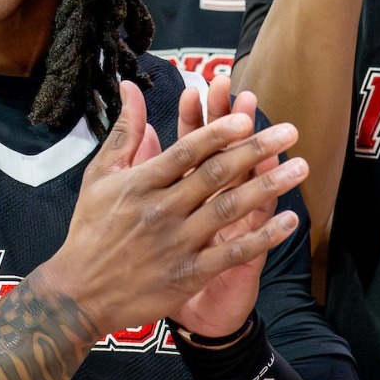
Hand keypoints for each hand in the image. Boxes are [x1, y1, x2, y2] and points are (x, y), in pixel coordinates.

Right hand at [41, 80, 301, 335]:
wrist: (79, 293)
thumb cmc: (90, 228)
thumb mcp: (100, 175)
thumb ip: (125, 131)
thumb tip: (131, 87)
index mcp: (140, 183)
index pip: (186, 151)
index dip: (218, 132)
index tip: (246, 116)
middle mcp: (161, 210)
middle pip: (216, 174)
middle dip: (256, 149)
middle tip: (290, 131)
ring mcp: (177, 243)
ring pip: (230, 208)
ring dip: (269, 186)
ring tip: (300, 168)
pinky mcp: (188, 274)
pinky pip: (232, 252)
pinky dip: (262, 236)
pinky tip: (289, 221)